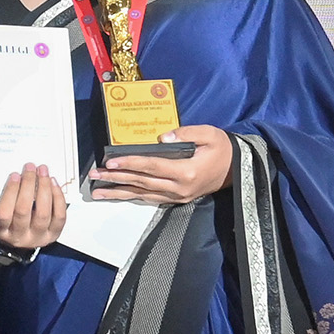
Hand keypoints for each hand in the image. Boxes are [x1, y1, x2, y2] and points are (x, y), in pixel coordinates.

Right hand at [0, 163, 67, 263]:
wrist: (20, 239)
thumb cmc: (10, 221)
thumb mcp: (0, 211)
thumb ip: (7, 196)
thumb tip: (21, 175)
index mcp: (2, 231)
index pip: (4, 213)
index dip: (10, 192)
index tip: (15, 176)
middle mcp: (20, 237)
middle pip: (24, 210)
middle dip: (28, 184)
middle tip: (30, 169)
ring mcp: (38, 237)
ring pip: (43, 212)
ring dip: (44, 188)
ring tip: (43, 173)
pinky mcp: (53, 234)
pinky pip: (59, 215)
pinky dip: (58, 197)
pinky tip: (53, 184)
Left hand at [87, 124, 233, 204]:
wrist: (237, 169)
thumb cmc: (223, 149)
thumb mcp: (209, 134)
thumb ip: (186, 133)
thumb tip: (163, 137)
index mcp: (187, 171)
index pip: (152, 167)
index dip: (130, 163)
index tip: (111, 161)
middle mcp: (179, 188)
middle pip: (141, 182)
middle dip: (116, 179)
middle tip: (95, 175)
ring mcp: (177, 196)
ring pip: (142, 194)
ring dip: (119, 192)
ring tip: (98, 192)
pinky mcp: (177, 199)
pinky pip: (150, 198)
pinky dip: (133, 196)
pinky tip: (119, 194)